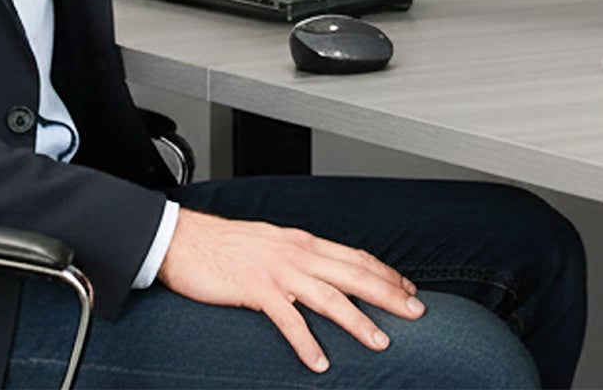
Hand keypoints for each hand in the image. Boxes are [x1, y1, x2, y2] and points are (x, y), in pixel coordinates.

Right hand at [157, 205, 424, 371]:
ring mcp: (279, 272)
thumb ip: (300, 258)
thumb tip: (324, 273)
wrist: (186, 240)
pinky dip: (306, 343)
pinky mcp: (256, 290)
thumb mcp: (273, 245)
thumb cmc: (228, 245)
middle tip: (416, 312)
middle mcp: (298, 253)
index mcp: (304, 242)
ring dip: (358, 321)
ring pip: (329, 297)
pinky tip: (319, 362)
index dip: (385, 273)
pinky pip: (287, 320)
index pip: (355, 257)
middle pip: (354, 274)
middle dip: (388, 294)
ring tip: (381, 342)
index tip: (407, 289)